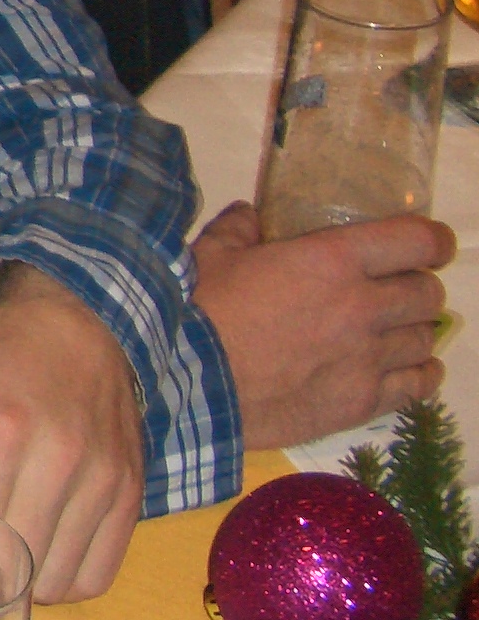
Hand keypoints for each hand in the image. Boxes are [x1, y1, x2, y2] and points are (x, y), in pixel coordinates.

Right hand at [191, 202, 448, 449]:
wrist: (186, 385)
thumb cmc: (197, 311)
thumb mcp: (211, 255)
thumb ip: (239, 230)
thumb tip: (250, 218)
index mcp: (332, 260)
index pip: (417, 241)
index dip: (432, 240)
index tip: (428, 245)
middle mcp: (363, 307)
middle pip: (427, 293)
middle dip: (417, 286)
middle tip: (394, 289)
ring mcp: (368, 359)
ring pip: (426, 339)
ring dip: (413, 330)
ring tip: (392, 331)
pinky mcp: (362, 402)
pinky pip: (418, 385)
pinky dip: (420, 372)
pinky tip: (407, 368)